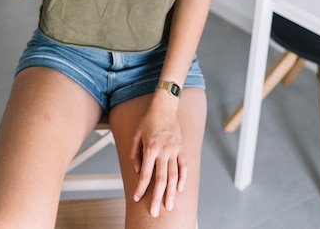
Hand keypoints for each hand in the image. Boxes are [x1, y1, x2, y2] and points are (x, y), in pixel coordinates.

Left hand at [131, 99, 186, 217]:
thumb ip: (135, 154)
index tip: (136, 198)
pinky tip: (180, 189)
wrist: (164, 107)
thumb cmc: (148, 120)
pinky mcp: (181, 148)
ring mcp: (174, 150)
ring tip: (169, 206)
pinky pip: (184, 166)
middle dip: (157, 197)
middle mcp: (164, 151)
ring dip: (172, 192)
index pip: (145, 173)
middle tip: (154, 212)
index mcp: (151, 148)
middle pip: (161, 179)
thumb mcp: (136, 135)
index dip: (141, 187)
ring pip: (174, 175)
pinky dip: (183, 178)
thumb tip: (138, 170)